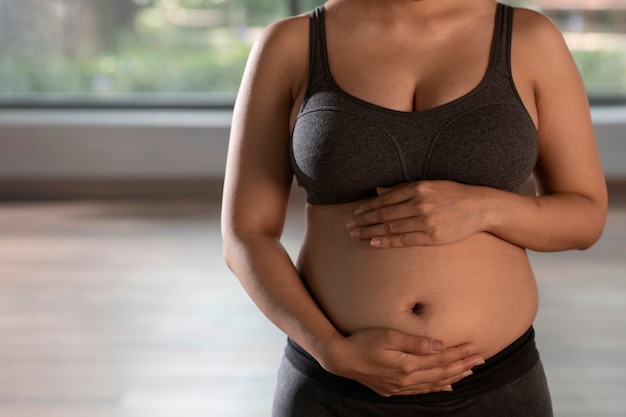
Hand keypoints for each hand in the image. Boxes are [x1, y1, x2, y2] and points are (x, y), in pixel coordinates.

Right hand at [321, 328, 483, 396]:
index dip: (459, 353)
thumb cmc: (362, 341)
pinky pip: (422, 390)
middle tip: (481, 358)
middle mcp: (407, 379)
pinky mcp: (393, 389)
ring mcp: (400, 387)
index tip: (475, 347)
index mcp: (408, 364)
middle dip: (463, 365)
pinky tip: (446, 385)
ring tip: (470, 370)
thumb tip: (439, 345)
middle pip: (442, 372)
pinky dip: (437, 387)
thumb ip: (415, 342)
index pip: (441, 359)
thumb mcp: (388, 335)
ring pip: (434, 383)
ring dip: (454, 376)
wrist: (340, 359)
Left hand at [346, 180, 487, 246]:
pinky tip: (374, 243)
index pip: (386, 199)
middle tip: (348, 225)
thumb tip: (378, 191)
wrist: (480, 207)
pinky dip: (387, 242)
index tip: (356, 212)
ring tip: (356, 235)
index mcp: (418, 188)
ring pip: (391, 227)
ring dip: (370, 232)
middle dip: (364, 220)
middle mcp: (420, 203)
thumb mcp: (429, 185)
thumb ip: (403, 188)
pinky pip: (405, 240)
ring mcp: (426, 221)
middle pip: (384, 213)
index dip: (368, 206)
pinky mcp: (433, 236)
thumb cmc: (453, 195)